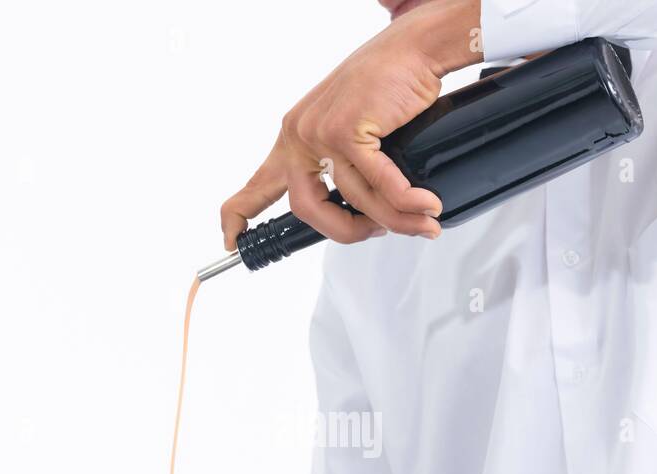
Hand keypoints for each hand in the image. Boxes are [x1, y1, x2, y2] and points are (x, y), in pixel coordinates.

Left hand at [221, 0, 482, 249]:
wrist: (413, 49)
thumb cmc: (388, 85)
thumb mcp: (353, 129)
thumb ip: (345, 168)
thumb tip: (363, 215)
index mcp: (294, 137)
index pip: (258, 184)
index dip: (240, 216)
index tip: (231, 241)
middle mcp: (300, 135)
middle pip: (306, 210)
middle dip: (345, 231)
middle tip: (374, 232)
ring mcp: (321, 133)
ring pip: (352, 201)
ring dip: (393, 219)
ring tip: (421, 220)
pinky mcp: (348, 131)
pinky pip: (378, 185)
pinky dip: (406, 201)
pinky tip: (425, 206)